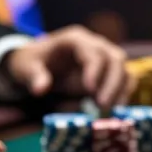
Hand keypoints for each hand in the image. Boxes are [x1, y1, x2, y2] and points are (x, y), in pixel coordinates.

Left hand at [6, 25, 132, 108]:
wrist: (39, 62)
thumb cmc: (33, 62)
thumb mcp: (27, 67)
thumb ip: (34, 76)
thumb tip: (40, 89)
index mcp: (76, 39)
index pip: (93, 52)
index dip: (95, 70)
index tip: (89, 90)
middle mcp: (95, 45)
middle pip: (115, 59)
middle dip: (112, 83)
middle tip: (102, 106)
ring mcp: (105, 58)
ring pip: (124, 70)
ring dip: (120, 91)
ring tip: (109, 112)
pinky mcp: (109, 73)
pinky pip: (124, 81)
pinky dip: (122, 95)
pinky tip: (114, 112)